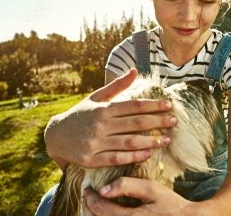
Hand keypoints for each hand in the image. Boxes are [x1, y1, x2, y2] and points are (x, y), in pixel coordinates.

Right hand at [45, 69, 176, 168]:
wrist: (55, 135)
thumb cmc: (80, 114)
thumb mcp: (96, 98)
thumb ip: (116, 86)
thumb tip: (134, 70)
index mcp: (103, 109)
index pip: (134, 105)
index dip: (153, 105)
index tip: (169, 105)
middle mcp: (100, 125)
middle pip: (135, 123)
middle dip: (158, 122)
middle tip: (175, 122)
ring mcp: (95, 143)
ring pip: (129, 142)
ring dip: (150, 141)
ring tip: (166, 140)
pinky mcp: (91, 159)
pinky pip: (116, 158)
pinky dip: (133, 157)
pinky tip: (148, 154)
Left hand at [83, 177, 191, 215]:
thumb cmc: (170, 205)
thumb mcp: (151, 189)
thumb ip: (126, 186)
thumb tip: (104, 189)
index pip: (100, 209)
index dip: (90, 198)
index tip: (89, 189)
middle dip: (88, 208)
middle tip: (87, 196)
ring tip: (92, 205)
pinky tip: (104, 214)